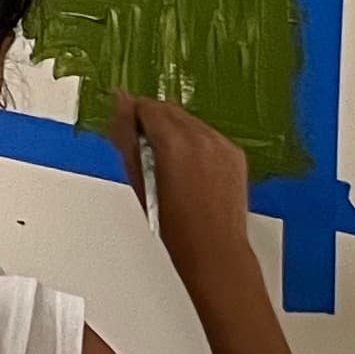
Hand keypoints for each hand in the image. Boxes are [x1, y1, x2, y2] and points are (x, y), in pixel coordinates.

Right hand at [110, 95, 251, 264]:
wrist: (214, 247)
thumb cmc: (175, 225)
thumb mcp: (139, 180)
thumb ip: (126, 137)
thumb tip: (119, 106)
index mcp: (173, 142)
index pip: (146, 106)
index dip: (133, 117)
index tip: (129, 131)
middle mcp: (201, 137)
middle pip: (167, 108)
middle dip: (153, 122)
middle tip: (146, 150)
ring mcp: (221, 144)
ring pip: (188, 120)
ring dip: (175, 132)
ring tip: (170, 165)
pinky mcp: (235, 153)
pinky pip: (208, 135)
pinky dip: (196, 144)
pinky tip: (192, 170)